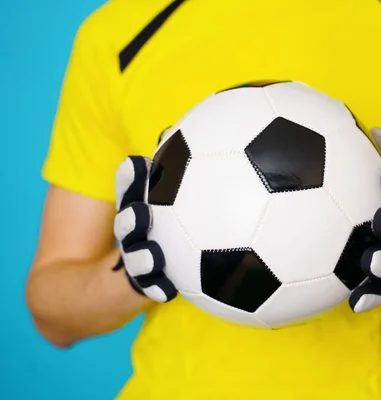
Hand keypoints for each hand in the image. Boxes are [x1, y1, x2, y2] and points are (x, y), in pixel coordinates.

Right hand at [112, 156, 177, 301]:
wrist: (121, 281)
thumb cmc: (161, 232)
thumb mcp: (169, 204)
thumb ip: (178, 177)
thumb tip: (195, 148)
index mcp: (135, 212)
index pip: (129, 192)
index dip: (130, 178)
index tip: (136, 163)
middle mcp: (131, 236)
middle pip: (126, 224)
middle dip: (131, 217)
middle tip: (141, 212)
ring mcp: (135, 262)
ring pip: (136, 259)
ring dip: (142, 258)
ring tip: (153, 256)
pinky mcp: (143, 286)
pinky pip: (150, 289)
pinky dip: (157, 289)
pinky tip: (167, 290)